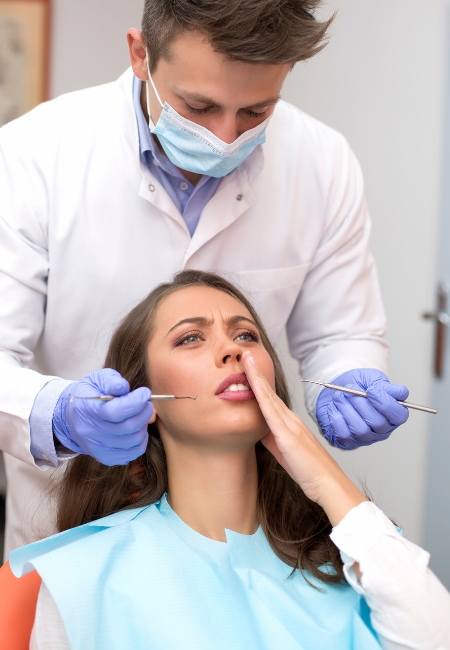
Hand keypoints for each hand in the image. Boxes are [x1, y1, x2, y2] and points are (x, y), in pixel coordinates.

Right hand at [52, 369, 153, 465]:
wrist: (72, 417)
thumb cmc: (90, 394)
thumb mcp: (97, 379)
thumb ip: (112, 381)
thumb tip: (124, 388)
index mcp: (87, 410)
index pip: (116, 411)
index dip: (136, 402)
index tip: (144, 392)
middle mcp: (90, 432)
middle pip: (128, 427)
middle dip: (144, 412)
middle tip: (147, 403)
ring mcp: (97, 448)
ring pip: (133, 441)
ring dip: (144, 426)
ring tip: (140, 415)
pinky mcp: (105, 457)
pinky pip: (132, 453)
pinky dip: (141, 441)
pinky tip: (138, 429)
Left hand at [242, 351, 365, 525]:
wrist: (328, 484)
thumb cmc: (309, 473)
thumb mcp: (285, 453)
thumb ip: (273, 440)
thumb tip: (260, 432)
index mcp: (289, 424)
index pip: (269, 399)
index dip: (258, 383)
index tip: (247, 368)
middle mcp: (290, 419)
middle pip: (268, 391)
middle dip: (255, 372)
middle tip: (244, 354)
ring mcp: (290, 425)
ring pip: (269, 396)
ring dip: (256, 376)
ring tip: (245, 359)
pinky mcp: (287, 435)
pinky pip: (271, 411)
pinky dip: (262, 395)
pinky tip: (254, 383)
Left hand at [316, 368, 408, 449]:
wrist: (338, 390)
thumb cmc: (359, 385)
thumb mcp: (373, 379)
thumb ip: (385, 385)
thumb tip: (400, 393)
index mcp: (394, 414)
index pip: (399, 416)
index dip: (385, 403)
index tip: (371, 390)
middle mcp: (382, 430)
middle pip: (378, 423)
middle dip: (361, 404)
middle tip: (349, 390)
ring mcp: (366, 438)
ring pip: (360, 430)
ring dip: (346, 409)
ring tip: (339, 396)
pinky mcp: (348, 441)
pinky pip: (344, 434)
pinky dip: (336, 418)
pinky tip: (334, 407)